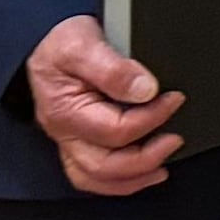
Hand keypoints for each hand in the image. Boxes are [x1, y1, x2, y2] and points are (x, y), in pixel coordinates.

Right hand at [25, 14, 179, 196]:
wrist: (44, 40)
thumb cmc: (60, 42)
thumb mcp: (83, 45)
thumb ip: (113, 69)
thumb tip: (145, 90)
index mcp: (66, 111)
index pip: (115, 130)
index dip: (152, 118)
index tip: (175, 99)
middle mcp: (64, 132)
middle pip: (103, 166)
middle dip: (145, 159)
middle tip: (175, 140)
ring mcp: (69, 140)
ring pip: (95, 178)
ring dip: (133, 178)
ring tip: (162, 166)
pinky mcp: (76, 140)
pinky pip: (91, 174)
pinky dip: (119, 179)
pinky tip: (143, 171)